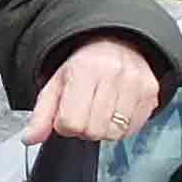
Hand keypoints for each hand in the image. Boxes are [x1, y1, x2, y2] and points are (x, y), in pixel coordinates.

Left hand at [22, 37, 164, 145]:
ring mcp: (135, 83)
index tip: (68, 113)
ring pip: (114, 133)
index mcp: (84, 70)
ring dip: (104, 128)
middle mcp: (113, 74)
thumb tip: (30, 138)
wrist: (116, 43)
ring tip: (101, 109)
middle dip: (85, 128)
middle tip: (86, 110)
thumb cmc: (84, 65)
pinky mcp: (151, 92)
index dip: (65, 124)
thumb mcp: (56, 85)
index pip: (70, 123)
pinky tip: (117, 109)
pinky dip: (122, 127)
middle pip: (93, 131)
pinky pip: (133, 130)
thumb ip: (41, 115)